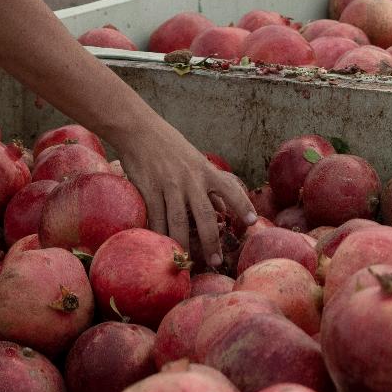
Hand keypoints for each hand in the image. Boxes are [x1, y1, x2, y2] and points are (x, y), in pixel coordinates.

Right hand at [107, 117, 255, 268]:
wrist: (138, 130)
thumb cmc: (169, 145)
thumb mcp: (195, 159)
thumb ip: (208, 182)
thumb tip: (221, 207)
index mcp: (204, 170)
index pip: (230, 188)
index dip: (242, 205)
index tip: (252, 222)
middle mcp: (190, 179)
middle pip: (205, 215)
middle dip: (211, 241)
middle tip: (216, 261)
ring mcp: (169, 185)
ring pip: (179, 222)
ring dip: (184, 245)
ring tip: (187, 261)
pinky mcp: (149, 190)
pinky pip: (156, 218)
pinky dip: (159, 234)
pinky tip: (162, 247)